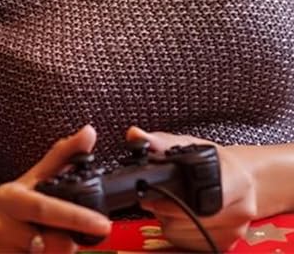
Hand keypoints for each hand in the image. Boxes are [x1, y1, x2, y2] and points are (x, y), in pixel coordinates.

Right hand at [0, 126, 111, 253]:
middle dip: (67, 244)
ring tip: (38, 246)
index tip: (103, 224)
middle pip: (54, 244)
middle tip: (60, 237)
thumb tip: (89, 133)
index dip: (76, 217)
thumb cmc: (2, 208)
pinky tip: (28, 253)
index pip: (46, 209)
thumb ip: (60, 160)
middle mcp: (0, 225)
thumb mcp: (27, 183)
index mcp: (10, 199)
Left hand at [127, 126, 255, 251]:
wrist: (242, 181)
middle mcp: (240, 210)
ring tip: (170, 203)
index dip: (174, 198)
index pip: (202, 198)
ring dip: (168, 220)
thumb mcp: (190, 145)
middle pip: (188, 219)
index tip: (157, 191)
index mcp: (236, 181)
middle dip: (165, 207)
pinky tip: (178, 217)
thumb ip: (161, 142)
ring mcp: (234, 232)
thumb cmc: (217, 163)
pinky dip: (176, 232)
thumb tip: (135, 135)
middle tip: (157, 194)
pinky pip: (186, 244)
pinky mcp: (225, 246)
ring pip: (182, 233)